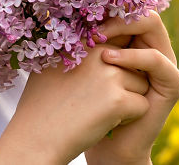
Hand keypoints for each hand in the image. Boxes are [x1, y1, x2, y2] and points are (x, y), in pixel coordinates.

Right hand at [0, 43, 151, 164]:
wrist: (36, 137)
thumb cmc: (42, 104)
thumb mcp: (52, 65)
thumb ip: (77, 50)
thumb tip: (100, 43)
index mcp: (84, 41)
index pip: (117, 44)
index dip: (114, 65)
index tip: (99, 83)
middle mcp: (98, 52)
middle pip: (132, 64)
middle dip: (123, 83)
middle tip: (94, 99)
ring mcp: (109, 75)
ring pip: (141, 84)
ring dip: (127, 100)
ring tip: (98, 110)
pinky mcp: (119, 100)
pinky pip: (142, 105)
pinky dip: (128, 118)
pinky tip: (103, 122)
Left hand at [84, 12, 178, 164]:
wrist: (103, 140)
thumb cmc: (86, 100)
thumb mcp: (83, 60)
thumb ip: (84, 33)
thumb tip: (64, 4)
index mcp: (133, 38)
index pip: (127, 6)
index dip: (107, 2)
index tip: (81, 9)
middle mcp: (153, 46)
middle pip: (141, 9)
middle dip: (115, 12)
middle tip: (91, 22)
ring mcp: (165, 63)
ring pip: (150, 25)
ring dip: (121, 27)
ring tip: (95, 39)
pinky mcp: (172, 83)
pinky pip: (156, 59)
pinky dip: (132, 55)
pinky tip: (108, 59)